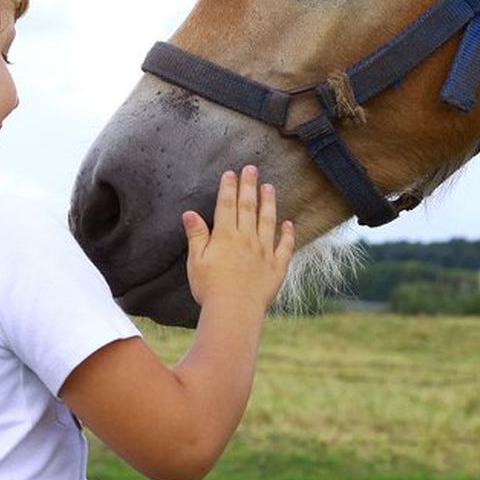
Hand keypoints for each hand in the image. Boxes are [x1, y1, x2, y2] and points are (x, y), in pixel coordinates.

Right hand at [181, 165, 294, 312]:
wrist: (234, 311)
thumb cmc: (210, 288)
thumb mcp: (196, 261)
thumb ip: (196, 235)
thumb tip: (190, 213)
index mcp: (225, 236)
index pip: (227, 205)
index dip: (228, 188)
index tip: (230, 173)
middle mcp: (247, 239)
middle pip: (248, 207)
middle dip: (249, 186)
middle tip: (252, 168)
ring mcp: (264, 252)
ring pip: (268, 221)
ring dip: (269, 203)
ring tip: (270, 187)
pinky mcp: (276, 267)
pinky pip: (285, 247)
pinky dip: (288, 234)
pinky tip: (289, 224)